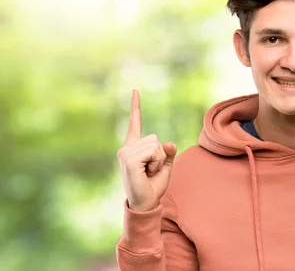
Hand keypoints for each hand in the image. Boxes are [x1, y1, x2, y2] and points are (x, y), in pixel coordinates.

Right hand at [117, 89, 177, 211]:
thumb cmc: (153, 186)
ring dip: (159, 160)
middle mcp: (126, 148)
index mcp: (133, 147)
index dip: (136, 107)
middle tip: (151, 170)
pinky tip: (146, 173)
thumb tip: (169, 143)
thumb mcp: (165, 166)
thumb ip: (168, 152)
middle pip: (155, 138)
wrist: (145, 204)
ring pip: (156, 145)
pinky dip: (156, 163)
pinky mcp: (129, 159)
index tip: (135, 91)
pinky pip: (153, 152)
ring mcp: (125, 153)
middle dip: (161, 155)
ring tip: (148, 172)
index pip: (135, 124)